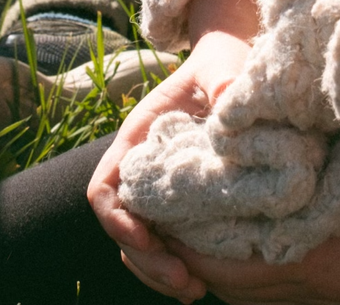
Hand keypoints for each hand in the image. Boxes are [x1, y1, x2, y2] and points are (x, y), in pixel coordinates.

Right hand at [88, 0, 259, 300]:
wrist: (234, 58)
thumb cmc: (224, 58)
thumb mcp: (224, 63)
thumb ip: (223, 78)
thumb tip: (227, 97)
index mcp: (139, 136)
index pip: (105, 187)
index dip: (119, 220)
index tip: (150, 240)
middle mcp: (141, 164)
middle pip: (121, 225)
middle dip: (146, 260)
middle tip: (188, 285)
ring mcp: (160, 184)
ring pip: (140, 239)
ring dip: (159, 271)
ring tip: (195, 291)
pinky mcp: (182, 197)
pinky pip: (165, 237)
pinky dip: (175, 262)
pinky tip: (203, 282)